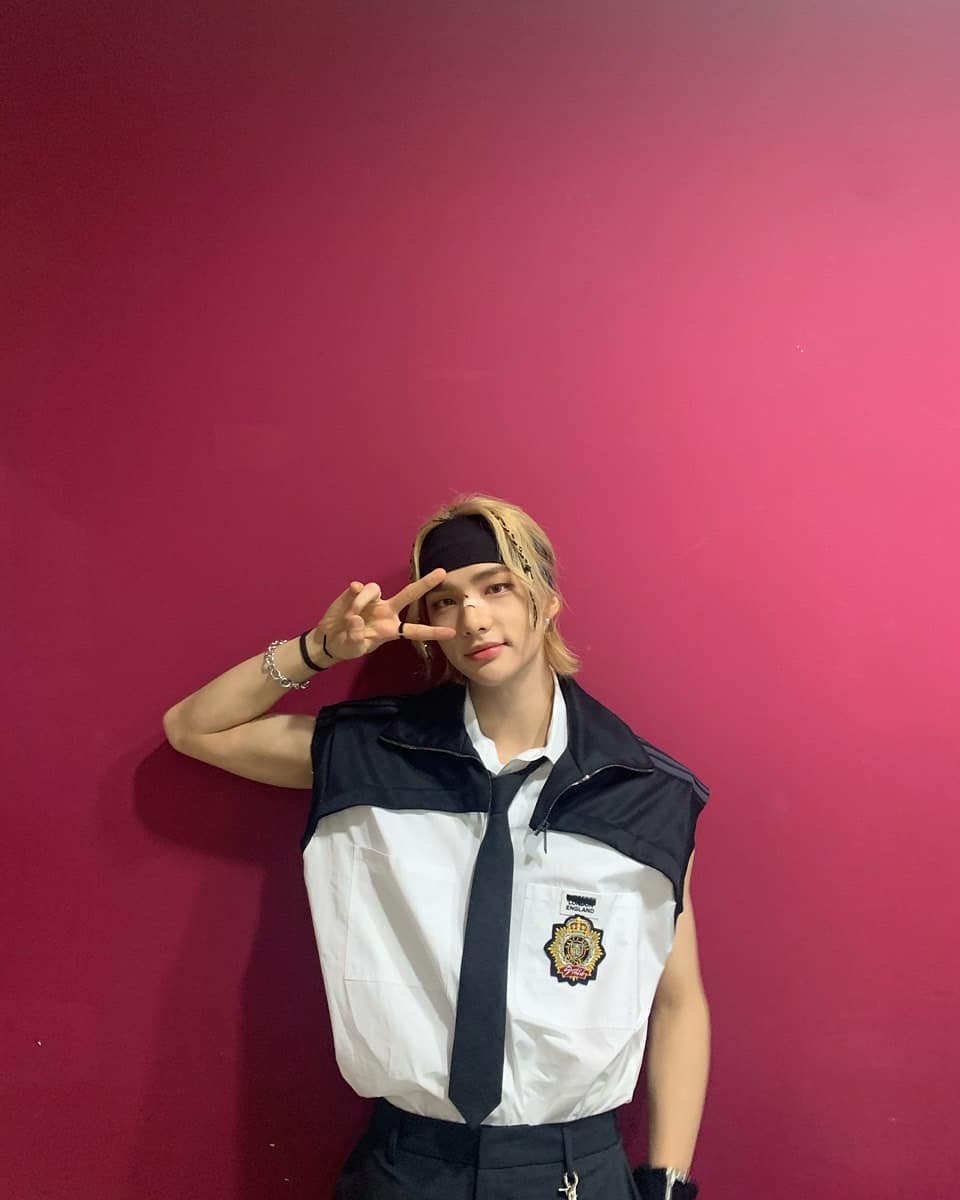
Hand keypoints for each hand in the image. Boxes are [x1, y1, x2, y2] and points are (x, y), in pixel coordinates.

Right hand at [312, 568, 457, 662]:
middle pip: (409, 595)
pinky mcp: (357, 593)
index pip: (415, 630)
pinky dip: (355, 594)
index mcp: (391, 629)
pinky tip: (350, 596)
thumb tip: (356, 618)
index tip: (451, 633)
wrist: (329, 638)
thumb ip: (356, 636)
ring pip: (375, 589)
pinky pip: (360, 588)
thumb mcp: (353, 648)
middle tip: (442, 572)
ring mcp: (373, 601)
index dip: (433, 632)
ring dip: (361, 602)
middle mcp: (386, 611)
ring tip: (349, 618)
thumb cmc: (347, 645)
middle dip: (425, 583)